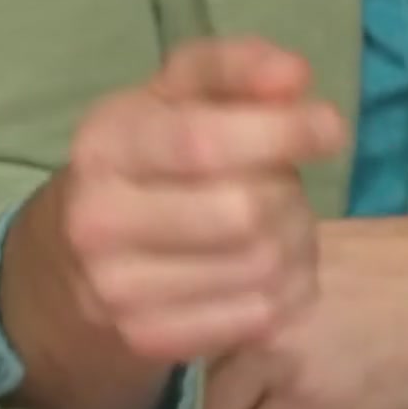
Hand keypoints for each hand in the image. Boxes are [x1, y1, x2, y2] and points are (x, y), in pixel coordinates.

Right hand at [42, 36, 348, 365]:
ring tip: (281, 224)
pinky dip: (289, 289)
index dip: (280, 133)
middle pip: (246, 212)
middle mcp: (99, 221)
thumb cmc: (149, 159)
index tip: (332, 127)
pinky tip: (272, 268)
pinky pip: (262, 316)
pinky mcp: (151, 339)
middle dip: (289, 193)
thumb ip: (235, 69)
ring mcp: (121, 290)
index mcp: (105, 146)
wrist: (76, 258)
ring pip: (264, 268)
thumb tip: (293, 76)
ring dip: (298, 242)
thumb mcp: (176, 95)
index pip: (201, 143)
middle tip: (285, 184)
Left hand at [189, 212, 407, 408]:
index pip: (180, 316)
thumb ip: (270, 288)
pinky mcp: (309, 403)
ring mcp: (275, 355)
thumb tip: (233, 329)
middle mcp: (252, 303)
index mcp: (254, 261)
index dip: (176, 369)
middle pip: (185, 378)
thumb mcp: (324, 257)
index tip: (186, 393)